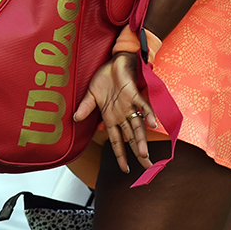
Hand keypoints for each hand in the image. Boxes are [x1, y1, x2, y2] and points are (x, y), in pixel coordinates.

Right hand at [73, 52, 157, 173]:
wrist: (113, 59)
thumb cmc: (105, 77)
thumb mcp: (91, 94)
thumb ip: (86, 108)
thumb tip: (76, 119)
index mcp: (112, 117)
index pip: (117, 141)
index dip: (121, 155)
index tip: (126, 169)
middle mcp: (122, 114)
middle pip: (131, 138)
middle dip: (139, 153)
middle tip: (148, 168)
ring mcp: (129, 105)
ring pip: (137, 126)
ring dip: (141, 140)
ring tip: (145, 155)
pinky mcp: (133, 93)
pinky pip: (143, 105)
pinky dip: (148, 114)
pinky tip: (154, 124)